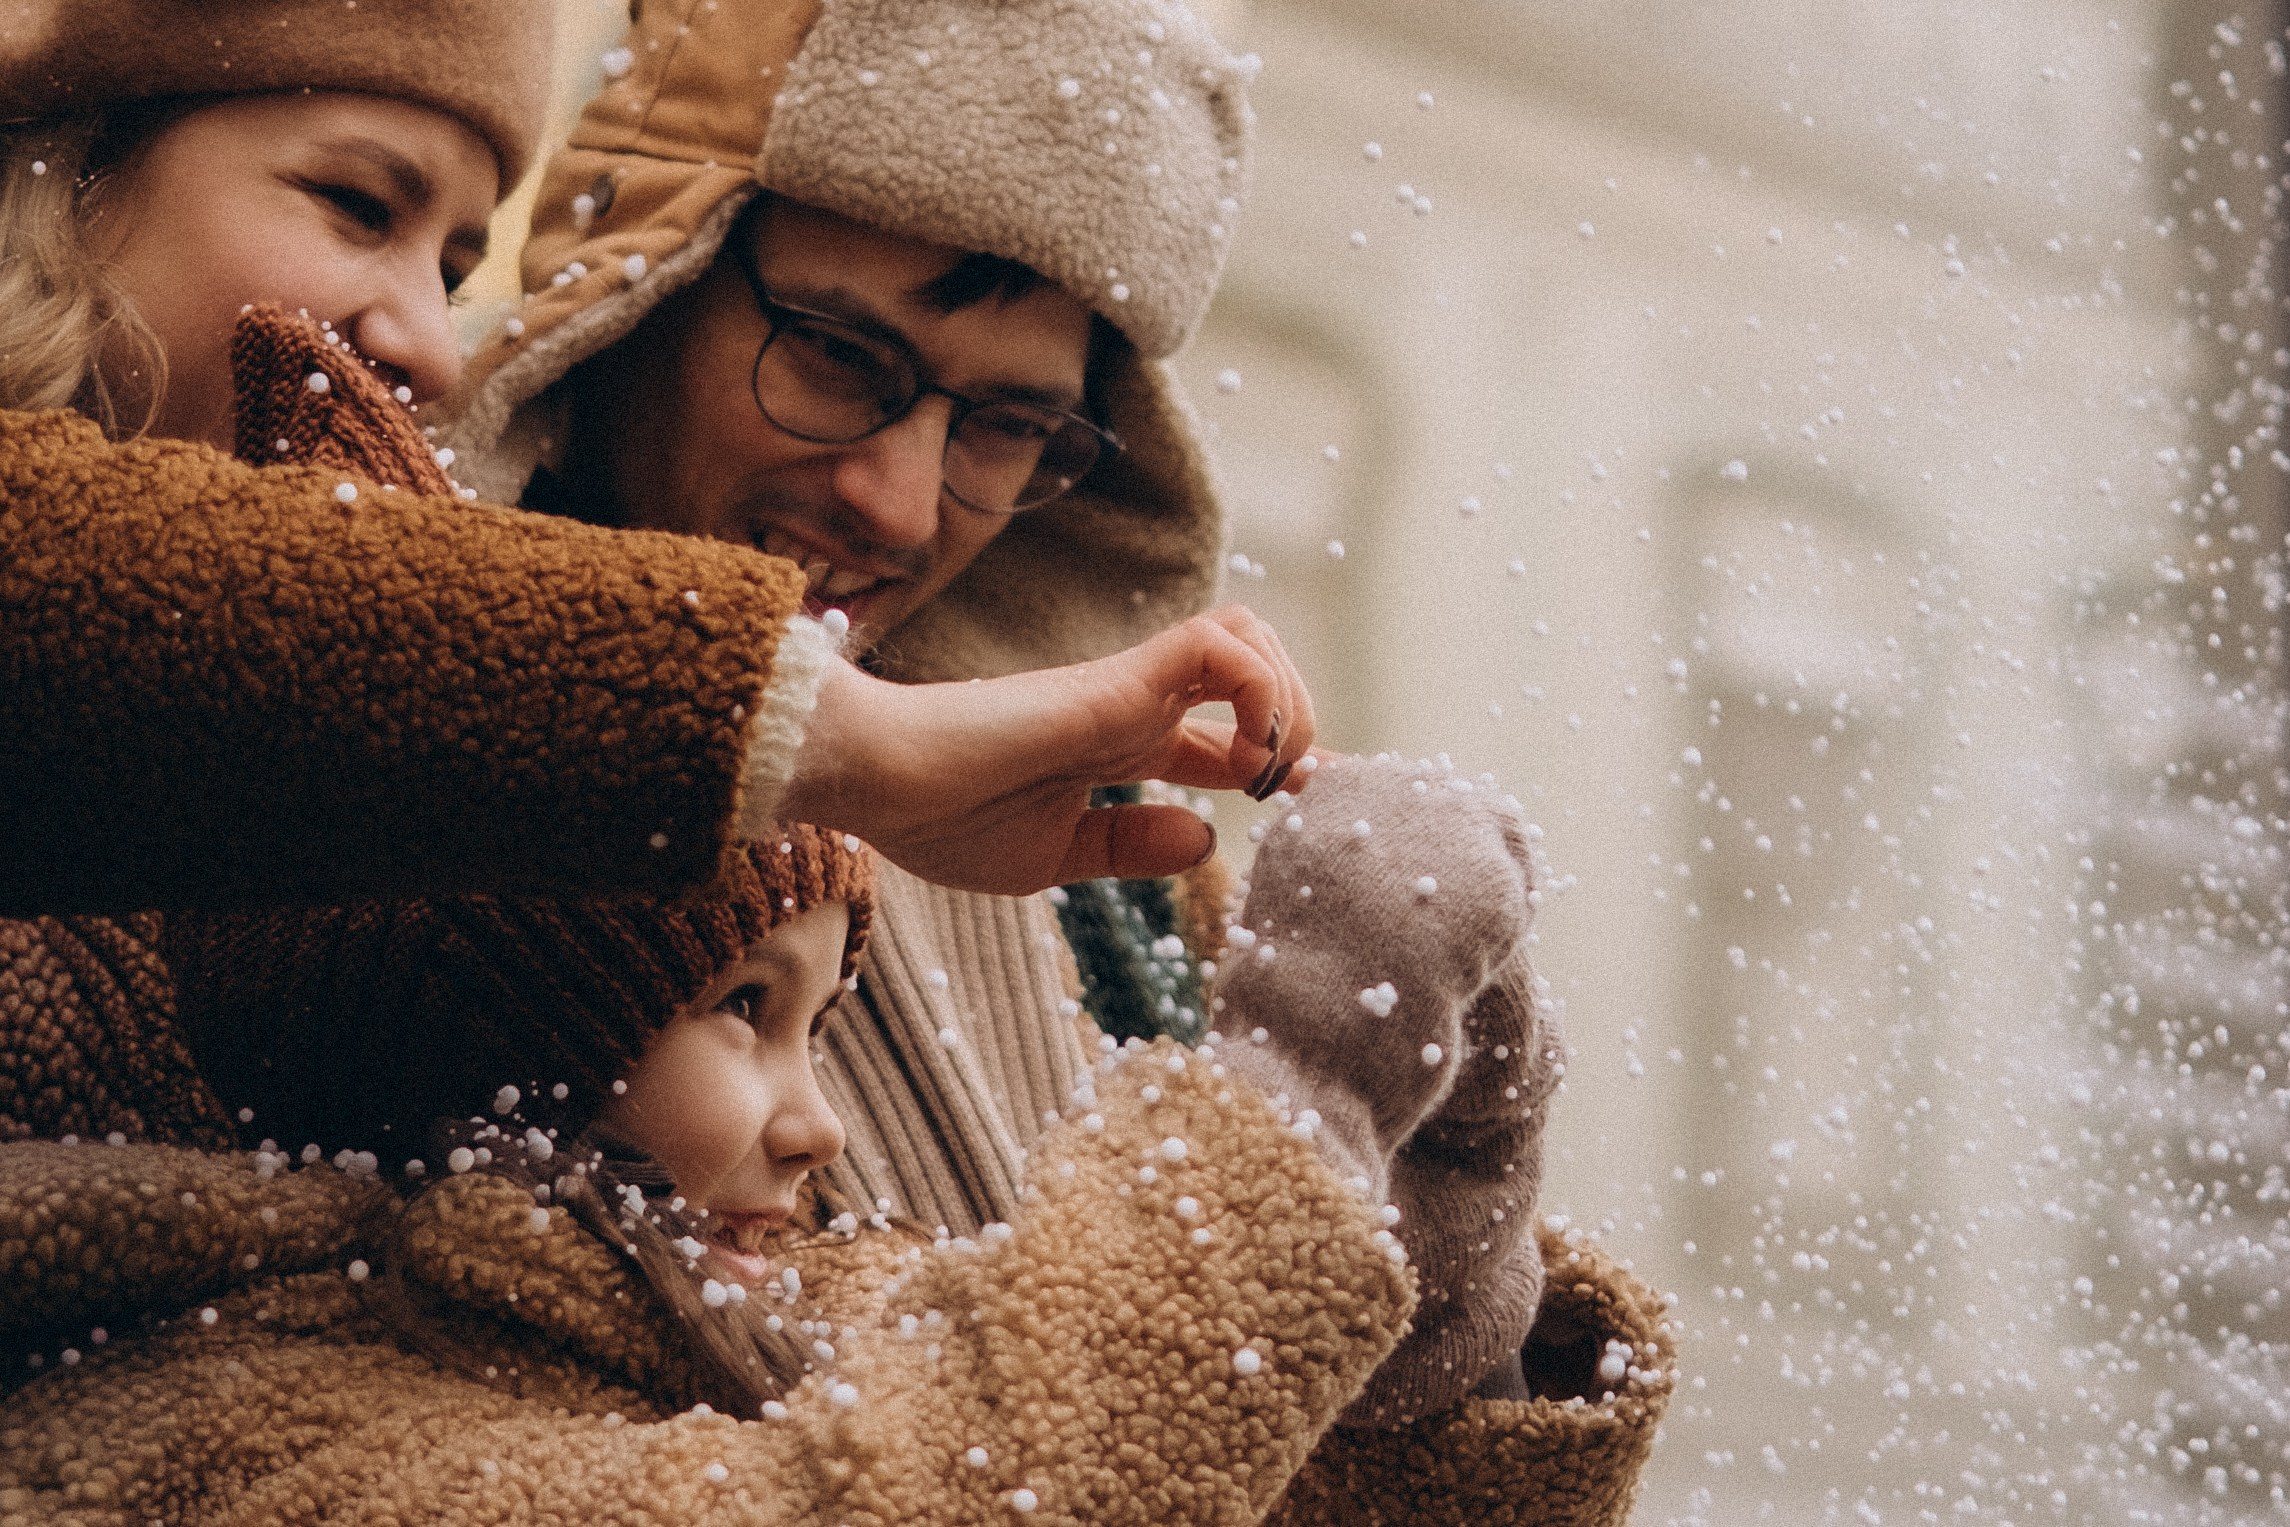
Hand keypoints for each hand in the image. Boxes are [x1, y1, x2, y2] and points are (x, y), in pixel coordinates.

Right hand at [780, 606, 1314, 893]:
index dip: (1277, 758)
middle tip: (1289, 788)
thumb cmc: (937, 819)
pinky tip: (1243, 755)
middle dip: (1298, 723)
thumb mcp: (1051, 856)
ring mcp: (1128, 685)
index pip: (1223, 732)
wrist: (874, 782)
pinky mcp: (1118, 677)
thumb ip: (1125, 848)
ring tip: (1262, 768)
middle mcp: (1131, 706)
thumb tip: (1206, 840)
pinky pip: (1222, 645)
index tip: (1302, 797)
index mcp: (1117, 745)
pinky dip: (1260, 691)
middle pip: (1254, 672)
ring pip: (1250, 637)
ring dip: (1284, 699)